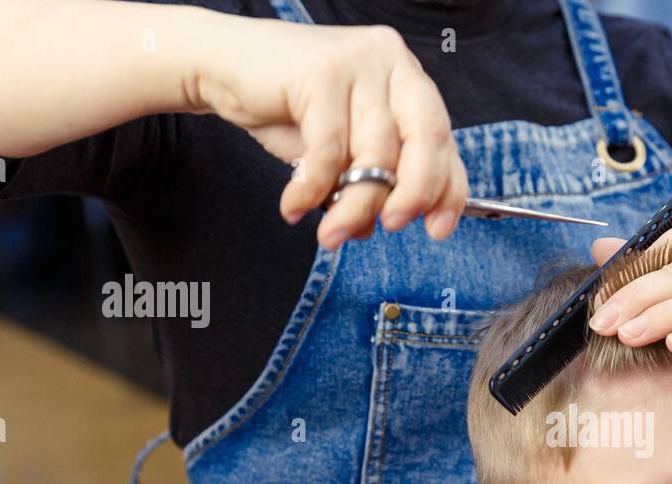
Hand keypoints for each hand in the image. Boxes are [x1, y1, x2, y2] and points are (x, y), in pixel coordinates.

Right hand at [192, 19, 467, 248]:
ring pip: (373, 154)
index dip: (447, 190)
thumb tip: (387, 223)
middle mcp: (392, 62)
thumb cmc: (289, 110)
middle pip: (426, 138)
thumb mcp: (346, 148)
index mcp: (407, 80)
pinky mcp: (320, 71)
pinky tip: (294, 205)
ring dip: (351, 206)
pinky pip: (328, 151)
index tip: (438, 230)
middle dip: (413, 193)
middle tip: (392, 227)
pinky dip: (311, 189)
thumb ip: (375, 176)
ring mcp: (358, 62)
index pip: (444, 140)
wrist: (223, 67)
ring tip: (328, 233)